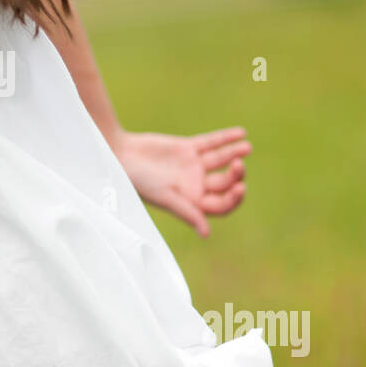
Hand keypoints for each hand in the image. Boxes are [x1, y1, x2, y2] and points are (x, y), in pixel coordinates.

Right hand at [111, 126, 250, 237]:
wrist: (119, 155)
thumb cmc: (138, 181)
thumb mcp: (164, 197)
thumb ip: (186, 212)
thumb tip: (206, 233)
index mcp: (191, 202)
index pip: (221, 205)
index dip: (234, 198)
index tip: (240, 187)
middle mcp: (194, 185)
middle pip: (225, 183)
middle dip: (236, 175)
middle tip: (239, 166)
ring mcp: (192, 166)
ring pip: (221, 161)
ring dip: (235, 154)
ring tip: (246, 148)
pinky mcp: (187, 148)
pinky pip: (211, 143)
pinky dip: (225, 139)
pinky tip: (240, 133)